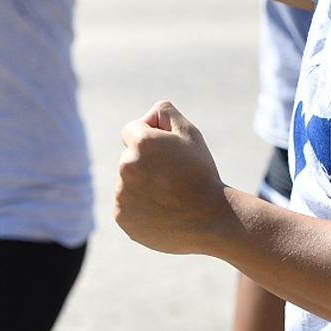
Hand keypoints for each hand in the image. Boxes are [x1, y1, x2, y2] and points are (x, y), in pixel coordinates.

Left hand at [114, 100, 231, 254]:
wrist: (209, 219)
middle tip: (172, 175)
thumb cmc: (200, 172)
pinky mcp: (121, 216)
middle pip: (129, 156)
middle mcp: (126, 166)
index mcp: (141, 142)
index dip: (150, 137)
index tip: (166, 151)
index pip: (130, 130)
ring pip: (127, 181)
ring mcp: (122, 194)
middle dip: (145, 161)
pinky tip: (161, 210)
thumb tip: (143, 120)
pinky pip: (125, 204)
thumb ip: (163, 111)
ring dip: (142, 184)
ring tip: (169, 195)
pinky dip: (139, 206)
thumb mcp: (189, 132)